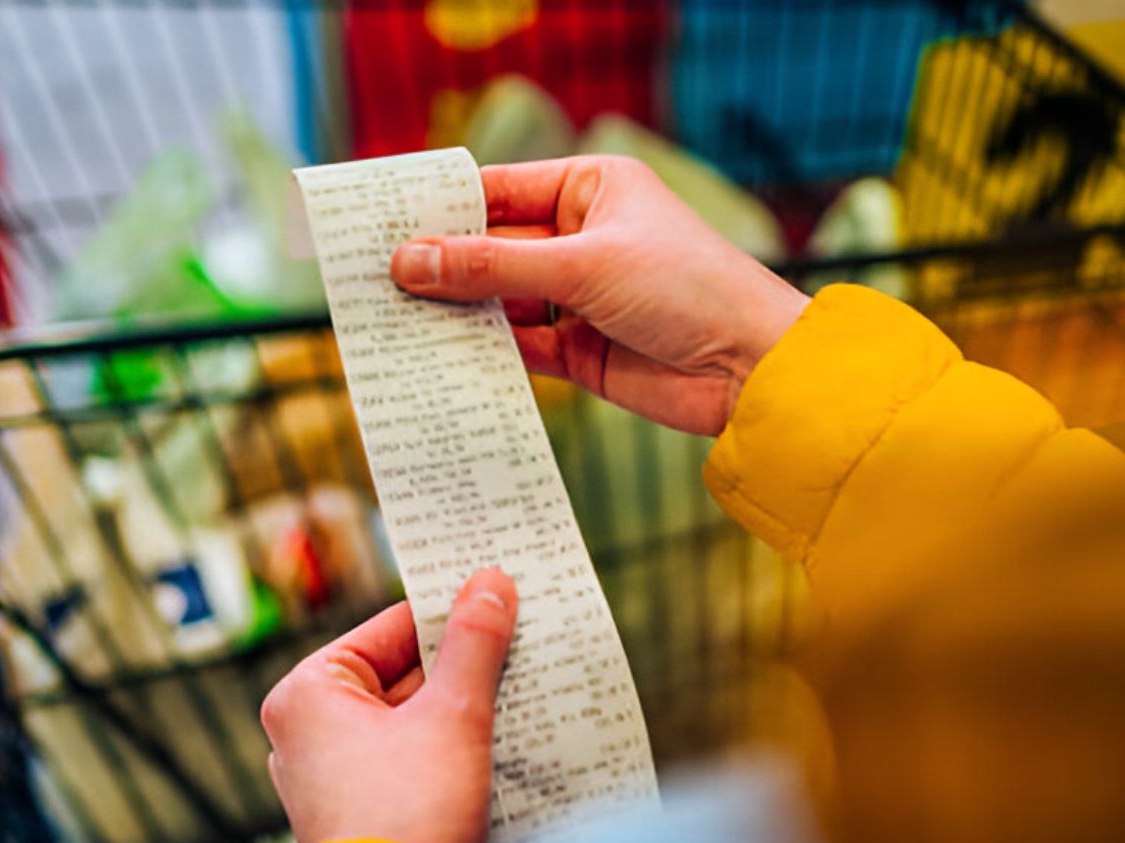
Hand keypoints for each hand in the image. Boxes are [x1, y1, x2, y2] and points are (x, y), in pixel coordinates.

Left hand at [260, 569, 517, 842]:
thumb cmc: (406, 817)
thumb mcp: (452, 715)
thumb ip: (474, 644)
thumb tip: (489, 584)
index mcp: (307, 694)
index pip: (390, 629)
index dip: (449, 613)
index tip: (498, 598)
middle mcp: (307, 733)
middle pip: (401, 675)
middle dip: (463, 668)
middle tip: (521, 645)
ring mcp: (331, 778)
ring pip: (410, 720)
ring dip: (463, 711)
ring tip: (520, 694)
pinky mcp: (361, 814)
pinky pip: (411, 762)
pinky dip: (451, 752)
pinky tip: (500, 745)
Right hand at [391, 156, 809, 434]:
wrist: (752, 370)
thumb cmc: (688, 288)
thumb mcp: (582, 266)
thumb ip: (492, 266)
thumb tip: (409, 262)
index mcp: (590, 189)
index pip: (498, 191)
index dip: (440, 208)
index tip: (380, 223)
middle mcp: (581, 238)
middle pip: (491, 248)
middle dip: (439, 266)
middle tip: (372, 281)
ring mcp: (579, 297)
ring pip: (498, 300)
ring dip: (456, 312)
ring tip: (393, 322)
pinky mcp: (580, 353)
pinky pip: (517, 347)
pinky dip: (483, 352)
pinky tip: (440, 356)